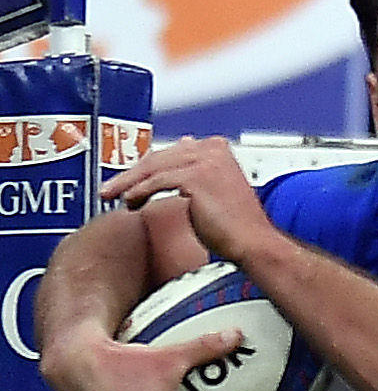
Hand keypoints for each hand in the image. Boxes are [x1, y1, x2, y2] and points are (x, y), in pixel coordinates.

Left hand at [101, 136, 276, 271]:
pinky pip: (157, 181)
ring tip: (113, 195)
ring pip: (154, 167)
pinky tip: (132, 202)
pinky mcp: (196, 176)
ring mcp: (205, 161)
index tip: (130, 177)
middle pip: (158, 157)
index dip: (147, 166)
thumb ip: (195, 172)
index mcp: (218, 148)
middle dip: (132, 174)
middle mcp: (212, 149)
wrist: (252, 242)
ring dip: (129, 183)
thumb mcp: (215, 189)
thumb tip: (176, 162)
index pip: (170, 151)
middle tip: (112, 187)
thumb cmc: (236, 224)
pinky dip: (140, 192)